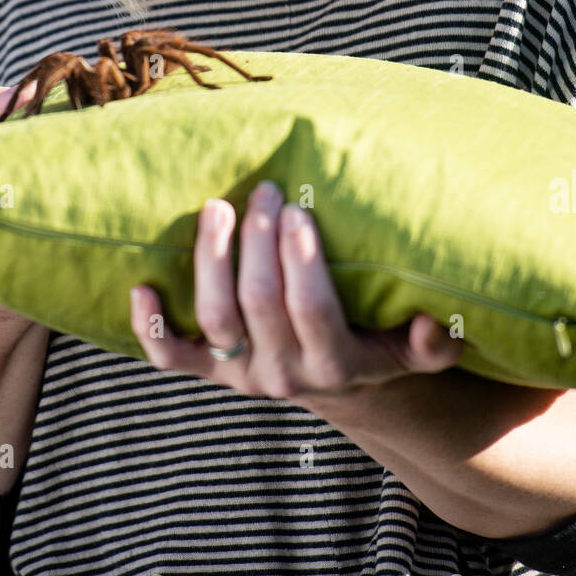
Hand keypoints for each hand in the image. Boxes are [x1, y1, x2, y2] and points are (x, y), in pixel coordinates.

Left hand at [129, 180, 465, 403]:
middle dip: (258, 243)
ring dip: (211, 260)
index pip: (312, 310)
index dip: (301, 262)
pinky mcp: (209, 368)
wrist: (338, 383)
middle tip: (267, 192)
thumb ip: (432, 342)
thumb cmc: (377, 340)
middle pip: (259, 305)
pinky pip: (170, 355)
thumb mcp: (414, 347)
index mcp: (337, 364)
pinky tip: (140, 284)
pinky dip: (150, 324)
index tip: (300, 212)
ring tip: (218, 208)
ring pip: (215, 318)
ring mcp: (241, 371)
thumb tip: (435, 321)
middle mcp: (284, 374)